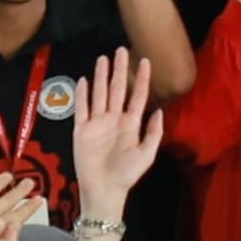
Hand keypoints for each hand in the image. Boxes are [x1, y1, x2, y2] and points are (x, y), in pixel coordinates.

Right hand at [69, 50, 163, 213]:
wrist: (104, 190)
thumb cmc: (127, 174)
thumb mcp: (146, 154)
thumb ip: (153, 132)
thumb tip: (159, 110)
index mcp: (130, 124)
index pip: (137, 96)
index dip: (141, 79)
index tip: (145, 61)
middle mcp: (113, 119)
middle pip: (116, 89)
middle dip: (119, 70)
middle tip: (120, 50)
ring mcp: (97, 123)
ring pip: (99, 94)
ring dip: (101, 76)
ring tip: (103, 59)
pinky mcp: (82, 130)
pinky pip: (82, 109)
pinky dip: (82, 95)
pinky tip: (84, 80)